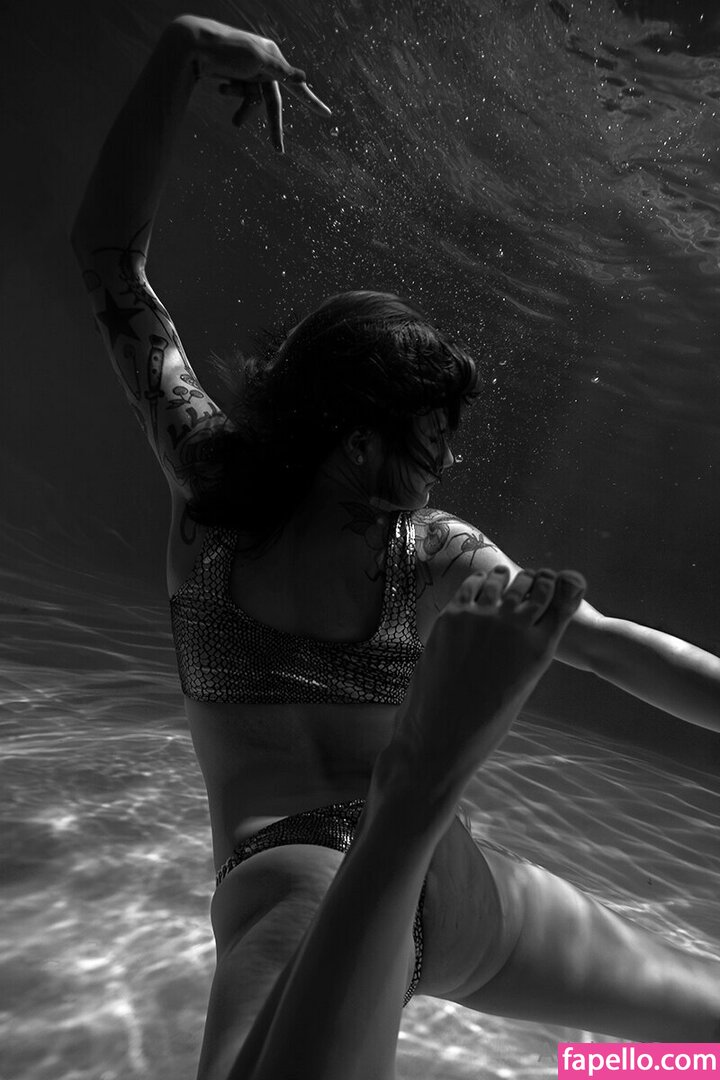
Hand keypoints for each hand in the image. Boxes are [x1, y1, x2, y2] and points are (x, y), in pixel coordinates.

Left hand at [174, 15, 330, 151]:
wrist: (194, 44)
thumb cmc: (227, 49)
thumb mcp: (256, 60)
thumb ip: (281, 72)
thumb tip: (303, 79)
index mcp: (273, 58)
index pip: (297, 86)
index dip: (312, 103)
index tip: (327, 115)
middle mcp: (264, 64)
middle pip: (272, 102)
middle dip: (272, 125)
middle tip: (278, 149)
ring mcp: (249, 69)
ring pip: (253, 100)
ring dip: (244, 110)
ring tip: (234, 123)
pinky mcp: (234, 74)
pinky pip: (239, 92)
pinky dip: (231, 92)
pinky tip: (220, 87)